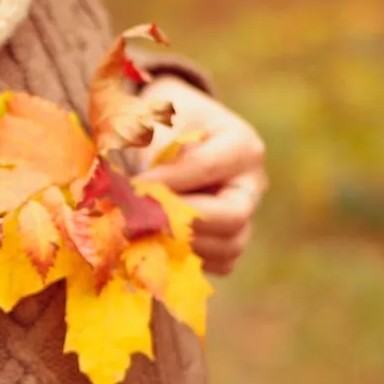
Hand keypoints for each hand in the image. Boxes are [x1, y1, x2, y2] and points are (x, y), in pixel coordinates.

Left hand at [131, 76, 266, 275]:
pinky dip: (186, 259)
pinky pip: (216, 264)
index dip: (166, 181)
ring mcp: (244, 216)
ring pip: (227, 248)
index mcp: (241, 145)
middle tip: (139, 218)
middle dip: (180, 220)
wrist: (163, 132)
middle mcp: (251, 185)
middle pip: (231, 218)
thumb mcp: (152, 120)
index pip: (206, 168)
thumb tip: (137, 192)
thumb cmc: (158, 120)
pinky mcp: (227, 240)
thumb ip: (147, 149)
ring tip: (142, 230)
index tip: (131, 186)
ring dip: (181, 244)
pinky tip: (153, 242)